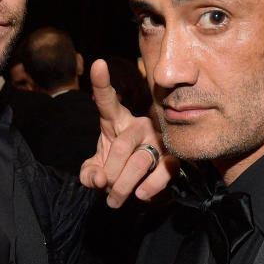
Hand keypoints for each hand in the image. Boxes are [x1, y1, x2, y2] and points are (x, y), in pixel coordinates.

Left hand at [80, 59, 176, 207]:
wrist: (142, 187)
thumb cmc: (116, 171)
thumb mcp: (96, 171)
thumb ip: (89, 175)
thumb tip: (98, 179)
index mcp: (116, 121)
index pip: (107, 101)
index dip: (102, 83)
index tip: (98, 64)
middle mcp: (138, 125)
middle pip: (122, 146)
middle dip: (110, 173)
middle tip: (105, 188)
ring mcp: (158, 139)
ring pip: (140, 161)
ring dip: (124, 186)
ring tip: (115, 199)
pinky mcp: (174, 157)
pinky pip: (164, 171)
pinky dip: (150, 187)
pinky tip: (141, 195)